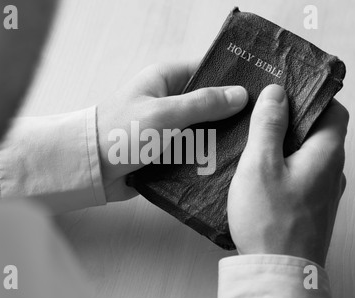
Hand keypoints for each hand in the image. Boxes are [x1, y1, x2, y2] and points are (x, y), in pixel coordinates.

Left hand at [97, 61, 248, 200]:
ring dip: (220, 137)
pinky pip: (193, 149)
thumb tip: (240, 94)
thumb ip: (203, 104)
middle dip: (231, 113)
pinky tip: (230, 161)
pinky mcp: (167, 150)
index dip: (232, 78)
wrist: (91, 169)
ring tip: (253, 144)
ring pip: (204, 128)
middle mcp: (169, 100)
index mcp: (165, 80)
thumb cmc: (122, 132)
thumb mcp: (165, 113)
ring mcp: (169, 127)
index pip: (206, 71)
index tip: (261, 87)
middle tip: (263, 121)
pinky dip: (207, 155)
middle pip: (209, 102)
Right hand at [227, 85, 348, 266]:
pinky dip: (284, 168)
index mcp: (326, 154)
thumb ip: (268, 125)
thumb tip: (276, 94)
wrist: (276, 271)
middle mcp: (332, 172)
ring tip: (255, 145)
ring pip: (308, 156)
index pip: (334, 111)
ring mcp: (323, 192)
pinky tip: (260, 175)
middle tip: (262, 117)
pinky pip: (301, 177)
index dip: (312, 97)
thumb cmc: (270, 221)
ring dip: (285, 146)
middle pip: (319, 133)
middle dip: (292, 121)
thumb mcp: (260, 164)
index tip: (287, 93)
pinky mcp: (310, 208)